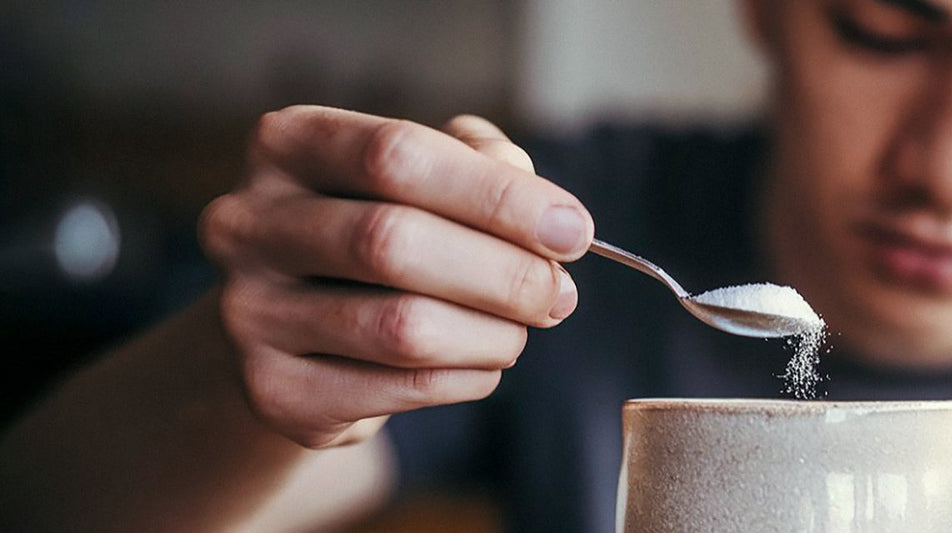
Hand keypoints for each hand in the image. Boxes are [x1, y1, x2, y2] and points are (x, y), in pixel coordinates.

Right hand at [199, 106, 589, 447]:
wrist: (304, 328)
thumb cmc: (384, 229)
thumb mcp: (431, 178)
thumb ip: (487, 168)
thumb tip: (552, 222)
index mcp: (287, 145)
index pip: (397, 154)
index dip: (497, 195)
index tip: (574, 231)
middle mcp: (247, 223)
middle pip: (392, 241)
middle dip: (503, 273)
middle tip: (561, 294)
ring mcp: (249, 311)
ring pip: (401, 327)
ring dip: (492, 333)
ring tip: (524, 328)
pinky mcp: (273, 391)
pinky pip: (399, 387)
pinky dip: (467, 377)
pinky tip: (483, 362)